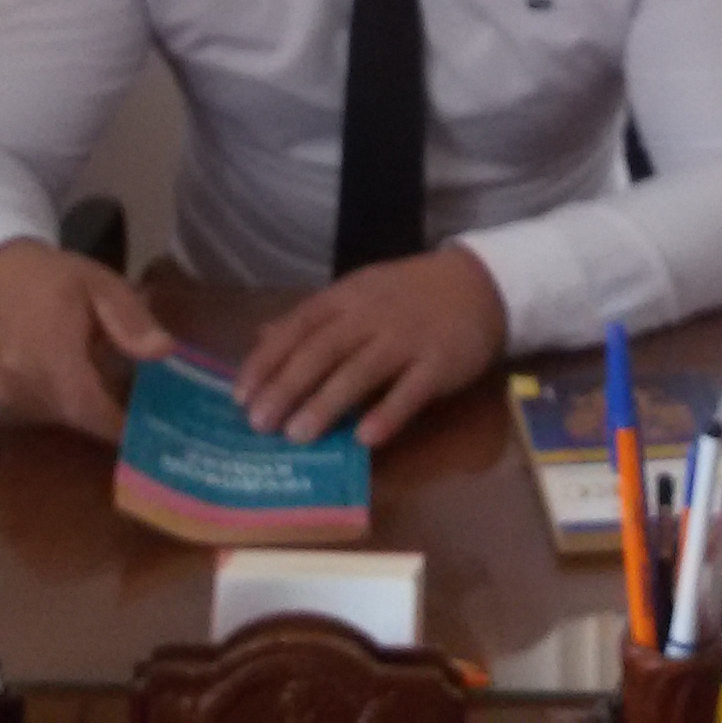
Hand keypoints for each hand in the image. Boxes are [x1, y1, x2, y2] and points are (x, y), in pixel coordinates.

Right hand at [0, 237, 175, 442]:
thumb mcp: (100, 284)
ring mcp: (2, 395)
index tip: (147, 419)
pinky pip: (37, 414)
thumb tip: (164, 350)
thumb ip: (130, 319)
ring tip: (93, 373)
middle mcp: (21, 382)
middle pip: (78, 417)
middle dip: (106, 410)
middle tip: (128, 390)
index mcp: (50, 353)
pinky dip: (56, 403)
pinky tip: (64, 375)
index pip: (90, 408)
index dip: (121, 422)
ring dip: (80, 405)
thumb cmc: (52, 278)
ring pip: (58, 418)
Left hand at [234, 245, 507, 448]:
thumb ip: (313, 320)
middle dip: (287, 387)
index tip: (241, 396)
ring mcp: (407, 338)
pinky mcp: (440, 363)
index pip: (297, 328)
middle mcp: (372, 315)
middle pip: (322, 351)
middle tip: (259, 424)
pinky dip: (387, 413)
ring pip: (360, 371)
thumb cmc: (409, 295)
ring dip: (326, 404)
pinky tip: (365, 438)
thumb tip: (261, 340)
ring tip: (297, 436)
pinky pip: (410, 391)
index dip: (267, 362)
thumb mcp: (358, 295)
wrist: (480, 284)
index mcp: (346, 298)